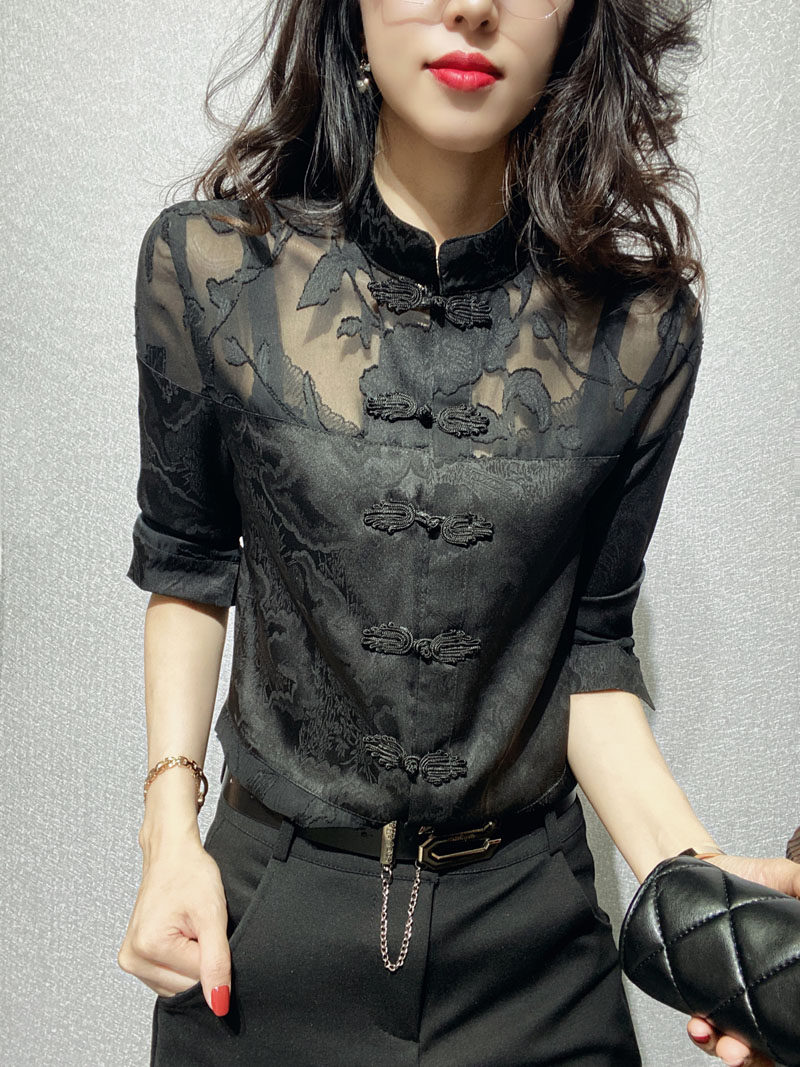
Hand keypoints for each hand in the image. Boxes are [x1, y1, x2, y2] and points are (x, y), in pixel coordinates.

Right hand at [117, 836, 230, 1015]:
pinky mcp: (134, 958)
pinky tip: (180, 935)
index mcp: (148, 948)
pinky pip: (168, 977)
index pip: (198, 980)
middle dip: (200, 960)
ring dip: (191, 961)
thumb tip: (218, 1004)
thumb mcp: (212, 915)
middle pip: (185, 987)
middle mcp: (133, 959)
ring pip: (178, 986)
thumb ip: (216, 962)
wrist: (171, 854)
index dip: (212, 954)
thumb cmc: (190, 874)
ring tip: (188, 928)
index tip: (207, 928)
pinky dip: (181, 961)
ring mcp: (131, 960)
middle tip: (198, 926)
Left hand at [685, 852, 799, 1064]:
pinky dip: (703, 1034)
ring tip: (723, 1043)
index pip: (795, 1021)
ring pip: (737, 1045)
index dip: (793, 1040)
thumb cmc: (747, 875)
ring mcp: (733, 997)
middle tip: (746, 1051)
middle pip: (771, 1047)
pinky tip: (699, 1025)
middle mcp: (763, 994)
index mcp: (787, 976)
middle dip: (760, 1057)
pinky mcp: (703, 992)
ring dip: (730, 1052)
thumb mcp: (784, 876)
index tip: (788, 1046)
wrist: (698, 867)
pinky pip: (705, 1026)